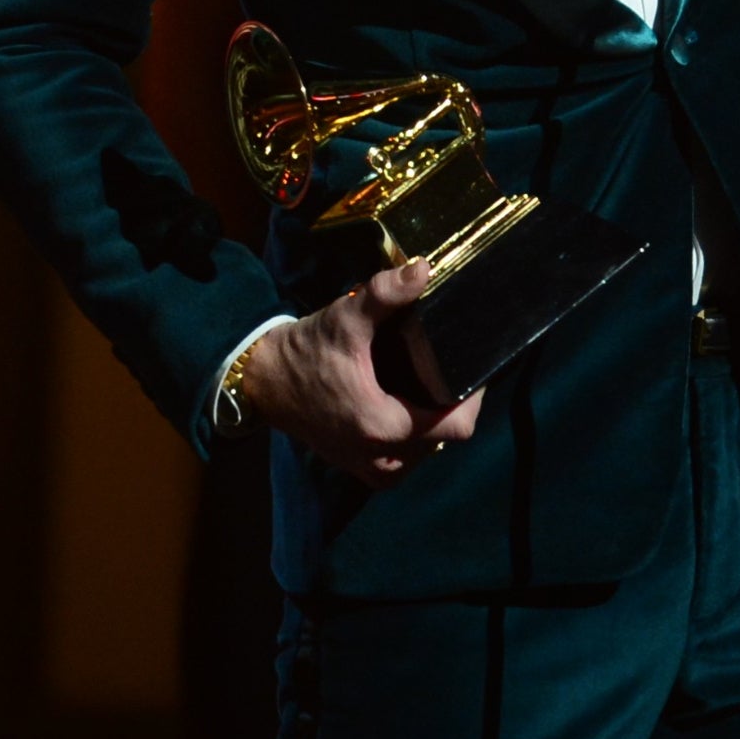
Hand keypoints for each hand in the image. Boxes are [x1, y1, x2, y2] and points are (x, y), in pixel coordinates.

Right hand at [233, 259, 484, 488]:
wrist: (266, 382)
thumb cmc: (307, 351)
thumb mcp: (346, 317)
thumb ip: (385, 293)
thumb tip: (424, 268)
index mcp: (384, 426)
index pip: (458, 425)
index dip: (472, 396)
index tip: (471, 363)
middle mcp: (383, 457)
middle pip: (447, 435)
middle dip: (452, 402)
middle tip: (449, 363)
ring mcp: (374, 469)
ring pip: (431, 448)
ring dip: (435, 418)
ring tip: (429, 379)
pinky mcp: (365, 469)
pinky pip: (410, 456)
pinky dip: (416, 432)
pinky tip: (409, 401)